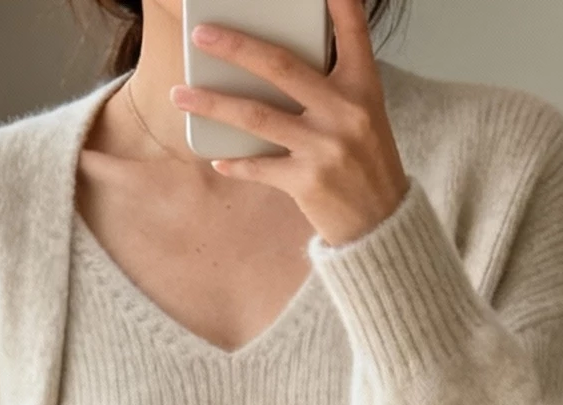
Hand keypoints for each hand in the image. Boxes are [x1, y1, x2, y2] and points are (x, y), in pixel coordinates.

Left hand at [171, 0, 408, 246]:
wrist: (382, 223)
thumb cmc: (367, 162)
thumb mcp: (364, 114)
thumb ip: (330, 85)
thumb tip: (274, 64)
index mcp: (363, 86)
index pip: (351, 30)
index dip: (337, 0)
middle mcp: (344, 111)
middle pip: (280, 66)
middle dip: (235, 47)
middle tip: (201, 34)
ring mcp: (324, 147)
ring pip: (256, 116)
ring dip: (212, 104)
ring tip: (181, 94)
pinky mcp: (307, 182)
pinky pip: (259, 167)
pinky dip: (235, 163)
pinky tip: (217, 157)